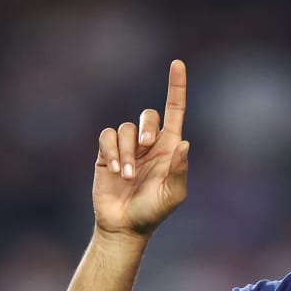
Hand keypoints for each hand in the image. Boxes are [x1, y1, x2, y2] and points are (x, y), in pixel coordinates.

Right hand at [93, 59, 190, 237]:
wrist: (124, 226)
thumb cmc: (153, 212)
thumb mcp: (173, 194)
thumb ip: (180, 169)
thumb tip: (184, 142)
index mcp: (170, 148)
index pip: (175, 111)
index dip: (176, 87)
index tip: (177, 64)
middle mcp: (150, 144)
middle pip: (149, 114)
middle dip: (147, 126)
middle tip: (147, 145)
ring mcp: (128, 148)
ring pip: (126, 128)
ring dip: (126, 152)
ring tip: (126, 176)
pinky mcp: (106, 154)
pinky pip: (107, 137)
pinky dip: (110, 151)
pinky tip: (112, 170)